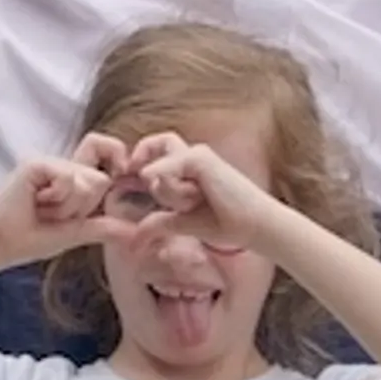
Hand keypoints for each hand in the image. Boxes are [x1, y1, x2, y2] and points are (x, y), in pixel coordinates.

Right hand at [0, 140, 132, 267]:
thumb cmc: (30, 239)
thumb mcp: (74, 233)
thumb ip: (103, 228)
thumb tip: (135, 232)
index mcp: (72, 177)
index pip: (107, 150)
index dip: (117, 159)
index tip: (121, 172)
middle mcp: (62, 164)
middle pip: (101, 178)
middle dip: (83, 207)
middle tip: (54, 214)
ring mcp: (48, 162)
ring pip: (87, 181)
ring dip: (67, 207)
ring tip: (43, 210)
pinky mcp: (36, 164)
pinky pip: (68, 179)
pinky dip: (57, 199)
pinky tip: (35, 202)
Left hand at [108, 131, 282, 253]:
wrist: (253, 226)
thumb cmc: (227, 223)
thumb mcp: (184, 223)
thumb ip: (160, 223)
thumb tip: (134, 236)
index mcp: (188, 168)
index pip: (156, 151)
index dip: (140, 160)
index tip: (126, 177)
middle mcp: (192, 157)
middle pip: (156, 143)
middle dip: (141, 156)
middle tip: (130, 172)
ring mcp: (198, 156)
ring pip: (162, 162)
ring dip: (165, 188)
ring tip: (189, 204)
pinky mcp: (202, 159)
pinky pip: (171, 165)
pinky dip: (166, 177)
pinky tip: (173, 189)